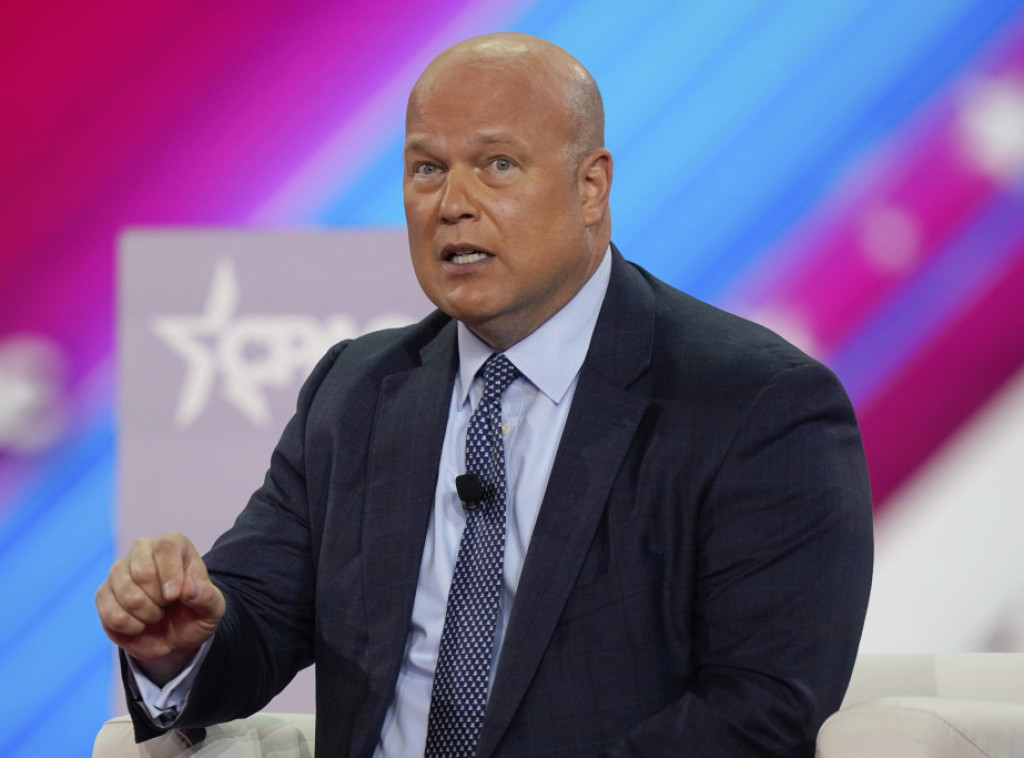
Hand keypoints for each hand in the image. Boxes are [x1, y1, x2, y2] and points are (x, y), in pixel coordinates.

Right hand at [96, 531, 225, 684]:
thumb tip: (189, 589)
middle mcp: (142, 549)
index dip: (170, 574)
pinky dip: (130, 627)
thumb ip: (206, 597)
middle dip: (159, 600)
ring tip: (157, 615)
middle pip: (143, 572)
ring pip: (127, 594)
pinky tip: (141, 626)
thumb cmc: (195, 612)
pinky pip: (111, 614)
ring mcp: (119, 570)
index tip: (174, 597)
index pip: (166, 548)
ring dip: (147, 615)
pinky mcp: (104, 593)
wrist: (174, 634)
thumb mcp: (212, 608)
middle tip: (168, 606)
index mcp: (173, 544)